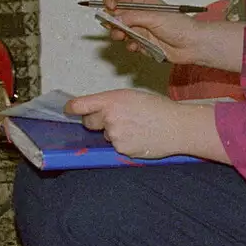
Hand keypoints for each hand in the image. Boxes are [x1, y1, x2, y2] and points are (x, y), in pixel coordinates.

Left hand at [64, 89, 188, 159]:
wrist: (177, 127)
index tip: (68, 110)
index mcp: (112, 100)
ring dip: (114, 133)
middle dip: (96, 121)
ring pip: (105, 135)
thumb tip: (95, 109)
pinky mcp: (122, 150)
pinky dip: (124, 143)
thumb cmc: (158, 108)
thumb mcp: (132, 96)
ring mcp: (115, 136)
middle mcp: (110, 117)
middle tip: (115, 118)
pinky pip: (116, 146)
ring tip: (136, 127)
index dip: (71, 108)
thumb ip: (111, 102)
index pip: (79, 105)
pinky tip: (139, 137)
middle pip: (88, 122)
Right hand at [96, 0, 203, 64]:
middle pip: (116, 14)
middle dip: (111, 20)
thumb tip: (116, 19)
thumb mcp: (155, 17)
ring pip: (120, 30)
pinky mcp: (143, 43)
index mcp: (143, 2)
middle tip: (115, 26)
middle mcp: (140, 15)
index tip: (109, 7)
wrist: (192, 45)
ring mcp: (141, 30)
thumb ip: (133, 17)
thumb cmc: (181, 26)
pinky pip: (129, 44)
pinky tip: (137, 46)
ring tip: (124, 37)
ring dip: (118, 34)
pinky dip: (130, 46)